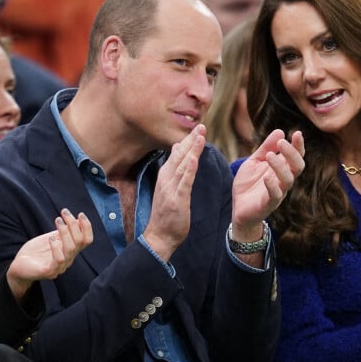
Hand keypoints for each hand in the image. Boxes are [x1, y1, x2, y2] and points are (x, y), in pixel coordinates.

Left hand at [6, 208, 92, 300]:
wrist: (19, 267)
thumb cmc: (36, 252)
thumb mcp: (52, 238)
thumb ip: (64, 232)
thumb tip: (78, 220)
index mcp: (71, 251)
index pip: (87, 240)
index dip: (87, 227)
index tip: (80, 214)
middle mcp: (69, 259)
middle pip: (80, 241)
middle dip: (73, 224)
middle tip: (64, 212)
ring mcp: (60, 266)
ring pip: (70, 249)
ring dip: (65, 232)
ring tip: (58, 220)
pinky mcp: (49, 271)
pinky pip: (58, 259)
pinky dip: (56, 247)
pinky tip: (51, 238)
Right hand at [143, 124, 205, 259]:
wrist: (159, 236)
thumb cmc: (166, 214)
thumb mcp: (170, 188)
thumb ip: (175, 171)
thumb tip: (178, 152)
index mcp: (166, 176)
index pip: (178, 154)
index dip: (187, 141)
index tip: (197, 128)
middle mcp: (167, 179)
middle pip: (180, 156)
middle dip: (191, 140)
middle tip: (201, 125)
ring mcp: (171, 189)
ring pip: (183, 165)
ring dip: (192, 150)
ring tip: (200, 136)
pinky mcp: (177, 200)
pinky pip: (184, 182)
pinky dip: (190, 170)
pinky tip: (195, 159)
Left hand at [230, 129, 303, 240]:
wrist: (238, 209)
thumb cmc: (249, 185)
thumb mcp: (254, 162)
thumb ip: (265, 148)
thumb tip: (280, 130)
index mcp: (282, 168)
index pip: (296, 156)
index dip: (298, 145)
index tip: (297, 133)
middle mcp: (283, 180)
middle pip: (298, 166)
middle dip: (292, 153)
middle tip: (281, 143)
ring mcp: (278, 192)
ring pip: (288, 179)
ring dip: (280, 166)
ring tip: (269, 155)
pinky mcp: (269, 204)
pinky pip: (276, 195)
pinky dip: (272, 185)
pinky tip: (267, 176)